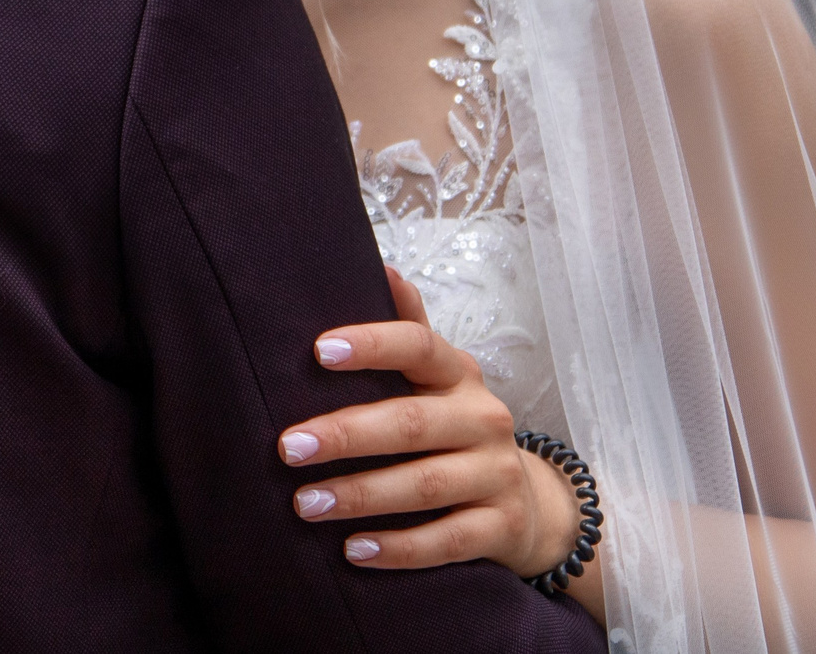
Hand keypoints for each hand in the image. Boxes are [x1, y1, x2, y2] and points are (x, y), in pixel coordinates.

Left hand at [279, 269, 583, 579]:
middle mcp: (483, 418)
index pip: (418, 346)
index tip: (317, 350)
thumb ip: (408, 328)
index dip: (372, 344)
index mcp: (457, 374)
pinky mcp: (502, 529)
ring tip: (304, 503)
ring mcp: (497, 475)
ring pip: (426, 485)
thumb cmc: (455, 428)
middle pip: (411, 423)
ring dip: (361, 495)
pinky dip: (400, 548)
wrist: (528, 504)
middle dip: (345, 435)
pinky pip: (448, 541)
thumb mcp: (436, 378)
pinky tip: (354, 551)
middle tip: (286, 447)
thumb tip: (381, 266)